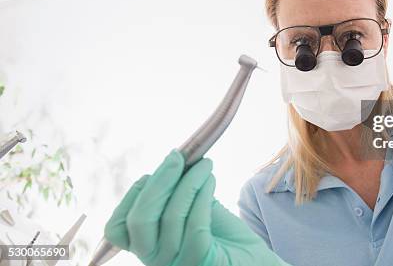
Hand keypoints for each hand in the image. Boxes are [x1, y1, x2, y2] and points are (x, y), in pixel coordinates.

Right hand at [104, 150, 288, 265]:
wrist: (256, 264)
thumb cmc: (225, 238)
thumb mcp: (194, 212)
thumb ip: (178, 194)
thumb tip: (172, 161)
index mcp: (148, 249)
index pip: (117, 228)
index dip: (132, 196)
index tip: (150, 172)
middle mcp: (157, 261)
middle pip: (140, 220)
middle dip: (159, 181)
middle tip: (177, 156)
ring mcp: (178, 264)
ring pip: (171, 217)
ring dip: (188, 181)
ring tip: (204, 165)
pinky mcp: (201, 261)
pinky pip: (196, 223)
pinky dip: (202, 194)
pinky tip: (210, 180)